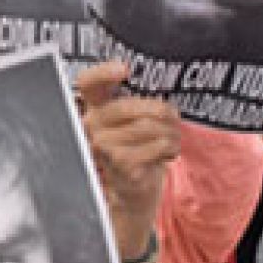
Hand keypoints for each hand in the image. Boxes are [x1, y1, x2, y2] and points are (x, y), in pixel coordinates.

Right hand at [75, 60, 180, 261]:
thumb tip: (164, 104)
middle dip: (164, 112)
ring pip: (150, 126)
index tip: (124, 69)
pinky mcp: (120, 163)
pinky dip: (170, 149)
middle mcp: (92, 125)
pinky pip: (158, 145)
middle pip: (133, 105)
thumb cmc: (138, 151)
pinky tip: (166, 156)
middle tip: (174, 120)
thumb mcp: (134, 124)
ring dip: (172, 133)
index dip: (103, 72)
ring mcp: (103, 146)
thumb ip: (140, 106)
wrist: (133, 193)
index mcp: (96, 108)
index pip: (89, 83)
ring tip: (172, 142)